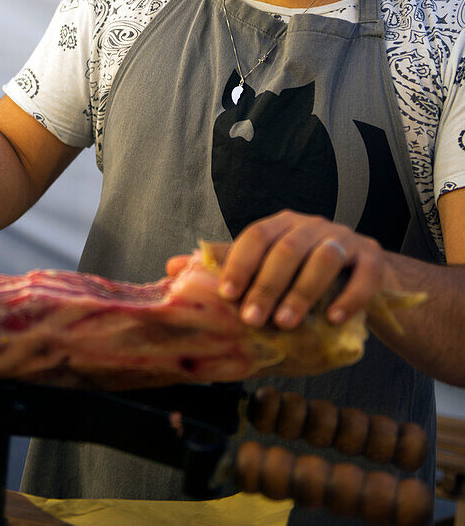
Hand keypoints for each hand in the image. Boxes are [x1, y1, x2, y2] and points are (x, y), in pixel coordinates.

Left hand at [217, 211, 384, 329]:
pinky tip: (333, 319)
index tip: (227, 294)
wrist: (362, 275)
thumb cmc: (305, 271)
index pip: (257, 234)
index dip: (240, 263)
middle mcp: (313, 226)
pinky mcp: (372, 259)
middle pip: (287, 249)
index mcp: (282, 224)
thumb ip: (231, 264)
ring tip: (286, 323)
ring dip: (302, 292)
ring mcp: (344, 240)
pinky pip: (363, 276)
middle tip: (252, 319)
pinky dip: (348, 298)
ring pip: (323, 259)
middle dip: (267, 285)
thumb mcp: (269, 264)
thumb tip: (176, 266)